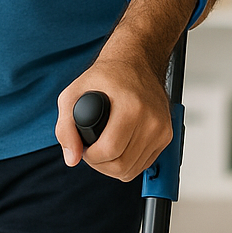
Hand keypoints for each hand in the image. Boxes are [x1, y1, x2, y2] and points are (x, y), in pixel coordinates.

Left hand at [55, 50, 170, 180]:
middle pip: (122, 165)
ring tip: (104, 149)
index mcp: (131, 107)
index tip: (85, 148)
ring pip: (133, 170)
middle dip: (100, 164)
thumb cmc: (108, 76)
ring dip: (114, 166)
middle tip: (92, 151)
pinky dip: (129, 163)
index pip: (110, 150)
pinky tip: (119, 148)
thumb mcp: (73, 93)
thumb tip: (72, 157)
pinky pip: (144, 165)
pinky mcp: (166, 135)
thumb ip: (65, 127)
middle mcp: (151, 119)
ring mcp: (162, 128)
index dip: (90, 157)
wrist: (137, 62)